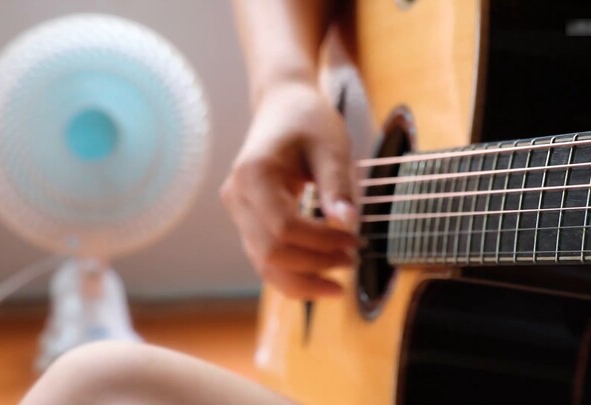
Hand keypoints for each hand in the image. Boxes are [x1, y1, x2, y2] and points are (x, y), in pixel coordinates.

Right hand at [220, 81, 358, 298]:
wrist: (283, 106)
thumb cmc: (309, 121)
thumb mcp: (331, 146)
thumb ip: (337, 184)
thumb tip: (348, 223)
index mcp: (253, 175)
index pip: (284, 227)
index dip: (321, 243)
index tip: (354, 242)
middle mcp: (236, 197)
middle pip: (271, 253)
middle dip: (314, 266)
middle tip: (351, 261)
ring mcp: (237, 212)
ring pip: (264, 264)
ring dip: (303, 278)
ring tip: (340, 280)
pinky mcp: (246, 221)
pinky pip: (265, 258)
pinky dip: (292, 273)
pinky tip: (321, 276)